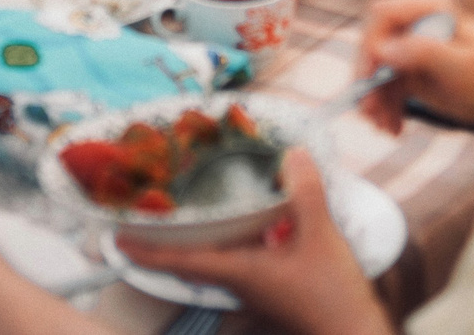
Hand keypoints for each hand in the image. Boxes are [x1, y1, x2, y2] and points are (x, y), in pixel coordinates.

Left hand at [117, 150, 390, 334]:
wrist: (355, 333)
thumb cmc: (332, 299)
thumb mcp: (321, 237)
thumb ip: (305, 194)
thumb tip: (293, 155)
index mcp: (239, 273)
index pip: (179, 262)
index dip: (145, 251)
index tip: (118, 239)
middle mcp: (240, 284)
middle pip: (192, 261)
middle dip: (170, 240)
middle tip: (150, 214)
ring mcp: (256, 289)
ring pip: (219, 260)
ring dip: (204, 238)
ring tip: (196, 208)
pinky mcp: (274, 288)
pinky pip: (245, 259)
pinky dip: (238, 239)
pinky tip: (257, 218)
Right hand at [355, 0, 473, 139]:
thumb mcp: (464, 67)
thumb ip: (424, 53)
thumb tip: (384, 49)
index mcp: (433, 9)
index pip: (384, 14)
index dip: (370, 43)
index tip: (369, 77)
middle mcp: (419, 23)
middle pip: (375, 43)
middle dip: (369, 79)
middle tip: (369, 112)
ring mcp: (415, 47)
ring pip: (378, 69)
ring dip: (375, 98)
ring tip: (384, 127)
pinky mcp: (415, 70)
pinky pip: (388, 86)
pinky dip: (387, 106)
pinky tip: (394, 126)